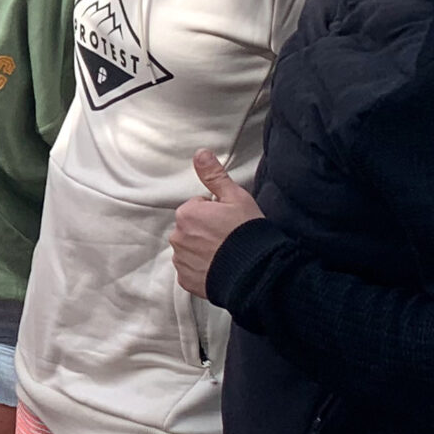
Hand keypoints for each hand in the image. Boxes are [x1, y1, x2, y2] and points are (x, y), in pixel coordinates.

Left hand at [170, 148, 262, 296]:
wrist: (256, 272)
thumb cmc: (247, 232)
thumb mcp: (236, 198)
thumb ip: (215, 176)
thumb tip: (200, 153)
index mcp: (186, 213)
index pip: (198, 207)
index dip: (216, 212)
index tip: (230, 221)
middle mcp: (177, 236)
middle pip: (191, 228)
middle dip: (206, 230)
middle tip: (230, 238)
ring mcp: (180, 260)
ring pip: (190, 248)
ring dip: (203, 250)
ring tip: (227, 254)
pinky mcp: (185, 280)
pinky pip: (191, 270)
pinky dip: (202, 269)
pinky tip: (220, 268)